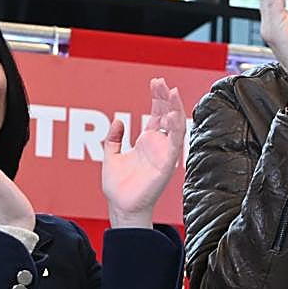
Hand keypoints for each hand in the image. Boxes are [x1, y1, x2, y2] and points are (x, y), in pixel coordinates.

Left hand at [101, 77, 185, 228]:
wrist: (122, 206)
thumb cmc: (118, 187)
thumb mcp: (111, 155)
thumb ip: (114, 137)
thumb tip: (117, 120)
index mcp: (146, 142)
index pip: (156, 115)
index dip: (157, 98)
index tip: (156, 82)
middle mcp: (158, 146)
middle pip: (166, 115)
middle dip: (165, 98)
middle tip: (161, 82)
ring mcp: (163, 154)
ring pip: (175, 127)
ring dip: (175, 109)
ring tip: (172, 92)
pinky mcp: (167, 164)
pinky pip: (175, 144)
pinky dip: (176, 128)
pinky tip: (173, 114)